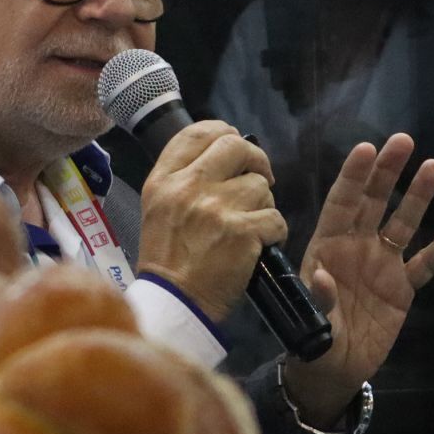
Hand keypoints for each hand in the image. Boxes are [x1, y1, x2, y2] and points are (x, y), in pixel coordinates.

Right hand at [136, 121, 286, 321]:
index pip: (197, 133)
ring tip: (249, 224)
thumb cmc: (167, 257)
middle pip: (235, 146)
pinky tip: (259, 244)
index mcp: (164, 179)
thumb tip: (222, 149)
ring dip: (263, 204)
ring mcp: (216, 208)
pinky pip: (276, 217)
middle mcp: (188, 187)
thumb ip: (182, 176)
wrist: (175, 302)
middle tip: (258, 178)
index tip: (233, 144)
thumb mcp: (157, 207)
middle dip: (255, 160)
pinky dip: (274, 232)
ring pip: (261, 185)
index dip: (221, 131)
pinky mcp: (242, 232)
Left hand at [280, 133, 433, 427]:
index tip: (367, 148)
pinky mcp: (403, 288)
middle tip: (403, 141)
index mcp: (328, 246)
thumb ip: (318, 298)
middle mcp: (356, 247)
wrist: (333, 369)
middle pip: (374, 202)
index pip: (341, 203)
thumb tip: (324, 277)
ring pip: (403, 223)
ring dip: (418, 197)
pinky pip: (424, 264)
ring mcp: (382, 265)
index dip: (353, 176)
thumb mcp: (310, 321)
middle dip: (387, 171)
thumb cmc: (312, 339)